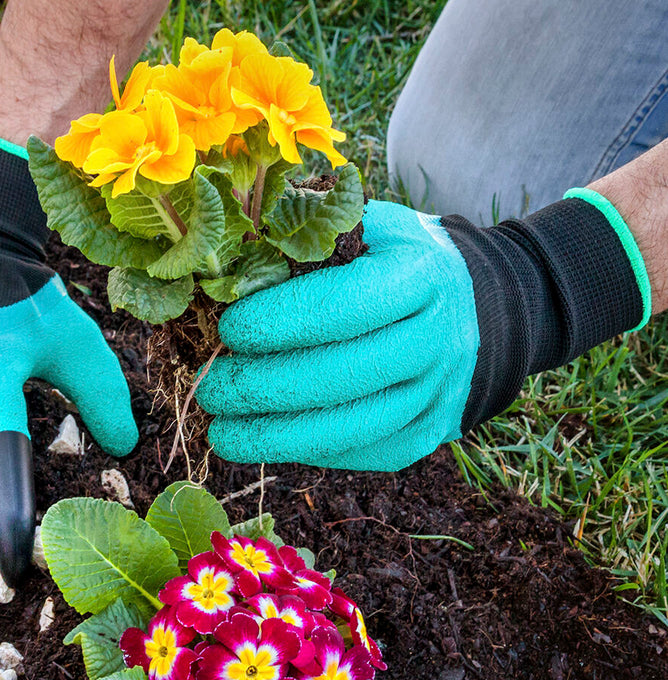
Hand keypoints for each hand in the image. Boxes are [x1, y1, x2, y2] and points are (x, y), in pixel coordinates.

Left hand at [196, 192, 648, 470]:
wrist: (469, 306)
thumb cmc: (394, 260)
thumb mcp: (365, 226)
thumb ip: (309, 234)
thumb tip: (227, 262)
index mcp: (421, 275)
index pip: (343, 306)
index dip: (279, 322)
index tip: (227, 330)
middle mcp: (438, 339)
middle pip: (343, 375)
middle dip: (264, 387)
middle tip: (210, 388)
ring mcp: (438, 393)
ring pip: (352, 428)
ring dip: (276, 436)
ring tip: (221, 432)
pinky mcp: (428, 433)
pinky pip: (363, 452)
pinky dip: (307, 451)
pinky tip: (264, 442)